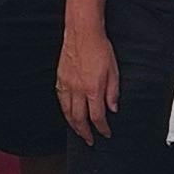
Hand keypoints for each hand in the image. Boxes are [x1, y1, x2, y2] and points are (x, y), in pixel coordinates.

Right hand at [55, 25, 118, 141]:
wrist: (82, 33)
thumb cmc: (99, 48)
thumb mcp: (113, 71)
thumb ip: (113, 92)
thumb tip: (113, 108)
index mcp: (92, 89)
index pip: (97, 117)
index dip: (102, 128)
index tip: (106, 134)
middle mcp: (77, 90)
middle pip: (79, 119)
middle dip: (85, 133)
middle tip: (90, 140)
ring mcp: (66, 84)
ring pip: (67, 112)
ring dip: (73, 125)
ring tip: (79, 131)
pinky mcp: (60, 78)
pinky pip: (60, 100)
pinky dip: (64, 110)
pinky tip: (68, 113)